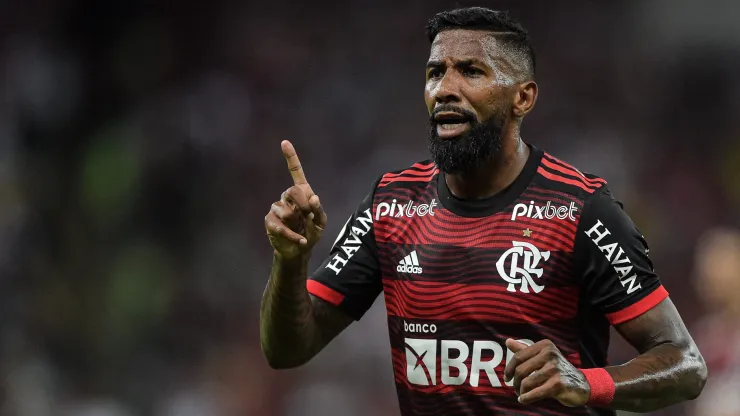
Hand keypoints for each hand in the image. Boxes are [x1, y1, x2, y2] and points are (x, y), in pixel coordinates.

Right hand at [265, 140, 326, 259]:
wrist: (300, 250)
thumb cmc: (312, 232)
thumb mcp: (321, 222)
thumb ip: (319, 210)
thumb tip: (314, 197)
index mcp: (302, 193)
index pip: (295, 172)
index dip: (291, 157)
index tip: (284, 143)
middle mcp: (287, 197)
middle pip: (293, 190)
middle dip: (304, 205)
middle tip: (309, 216)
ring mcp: (277, 208)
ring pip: (286, 210)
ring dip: (297, 223)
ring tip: (300, 229)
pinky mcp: (270, 221)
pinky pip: (280, 225)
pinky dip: (293, 235)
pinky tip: (300, 240)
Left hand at [504, 339, 589, 406]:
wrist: (580, 384)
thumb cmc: (557, 369)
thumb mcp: (542, 356)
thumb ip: (525, 350)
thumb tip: (508, 341)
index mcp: (544, 345)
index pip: (518, 356)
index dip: (509, 369)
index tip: (507, 378)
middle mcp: (550, 354)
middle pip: (521, 370)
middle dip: (515, 382)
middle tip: (515, 389)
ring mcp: (555, 368)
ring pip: (527, 382)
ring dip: (521, 392)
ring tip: (522, 394)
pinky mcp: (558, 383)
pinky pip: (535, 393)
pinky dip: (526, 398)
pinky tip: (524, 400)